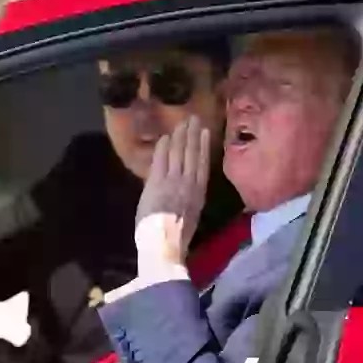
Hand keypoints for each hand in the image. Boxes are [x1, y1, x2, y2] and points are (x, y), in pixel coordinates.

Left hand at [135, 116, 209, 266]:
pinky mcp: (158, 182)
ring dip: (180, 136)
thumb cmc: (176, 237)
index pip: (202, 164)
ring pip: (179, 153)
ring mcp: (174, 181)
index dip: (204, 146)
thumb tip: (187, 190)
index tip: (205, 133)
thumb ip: (190, 199)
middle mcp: (189, 183)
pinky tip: (166, 137)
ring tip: (183, 123)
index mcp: (199, 193)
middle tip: (194, 119)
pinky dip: (164, 147)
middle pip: (192, 153)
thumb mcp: (191, 216)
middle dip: (193, 135)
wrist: (164, 243)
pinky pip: (162, 159)